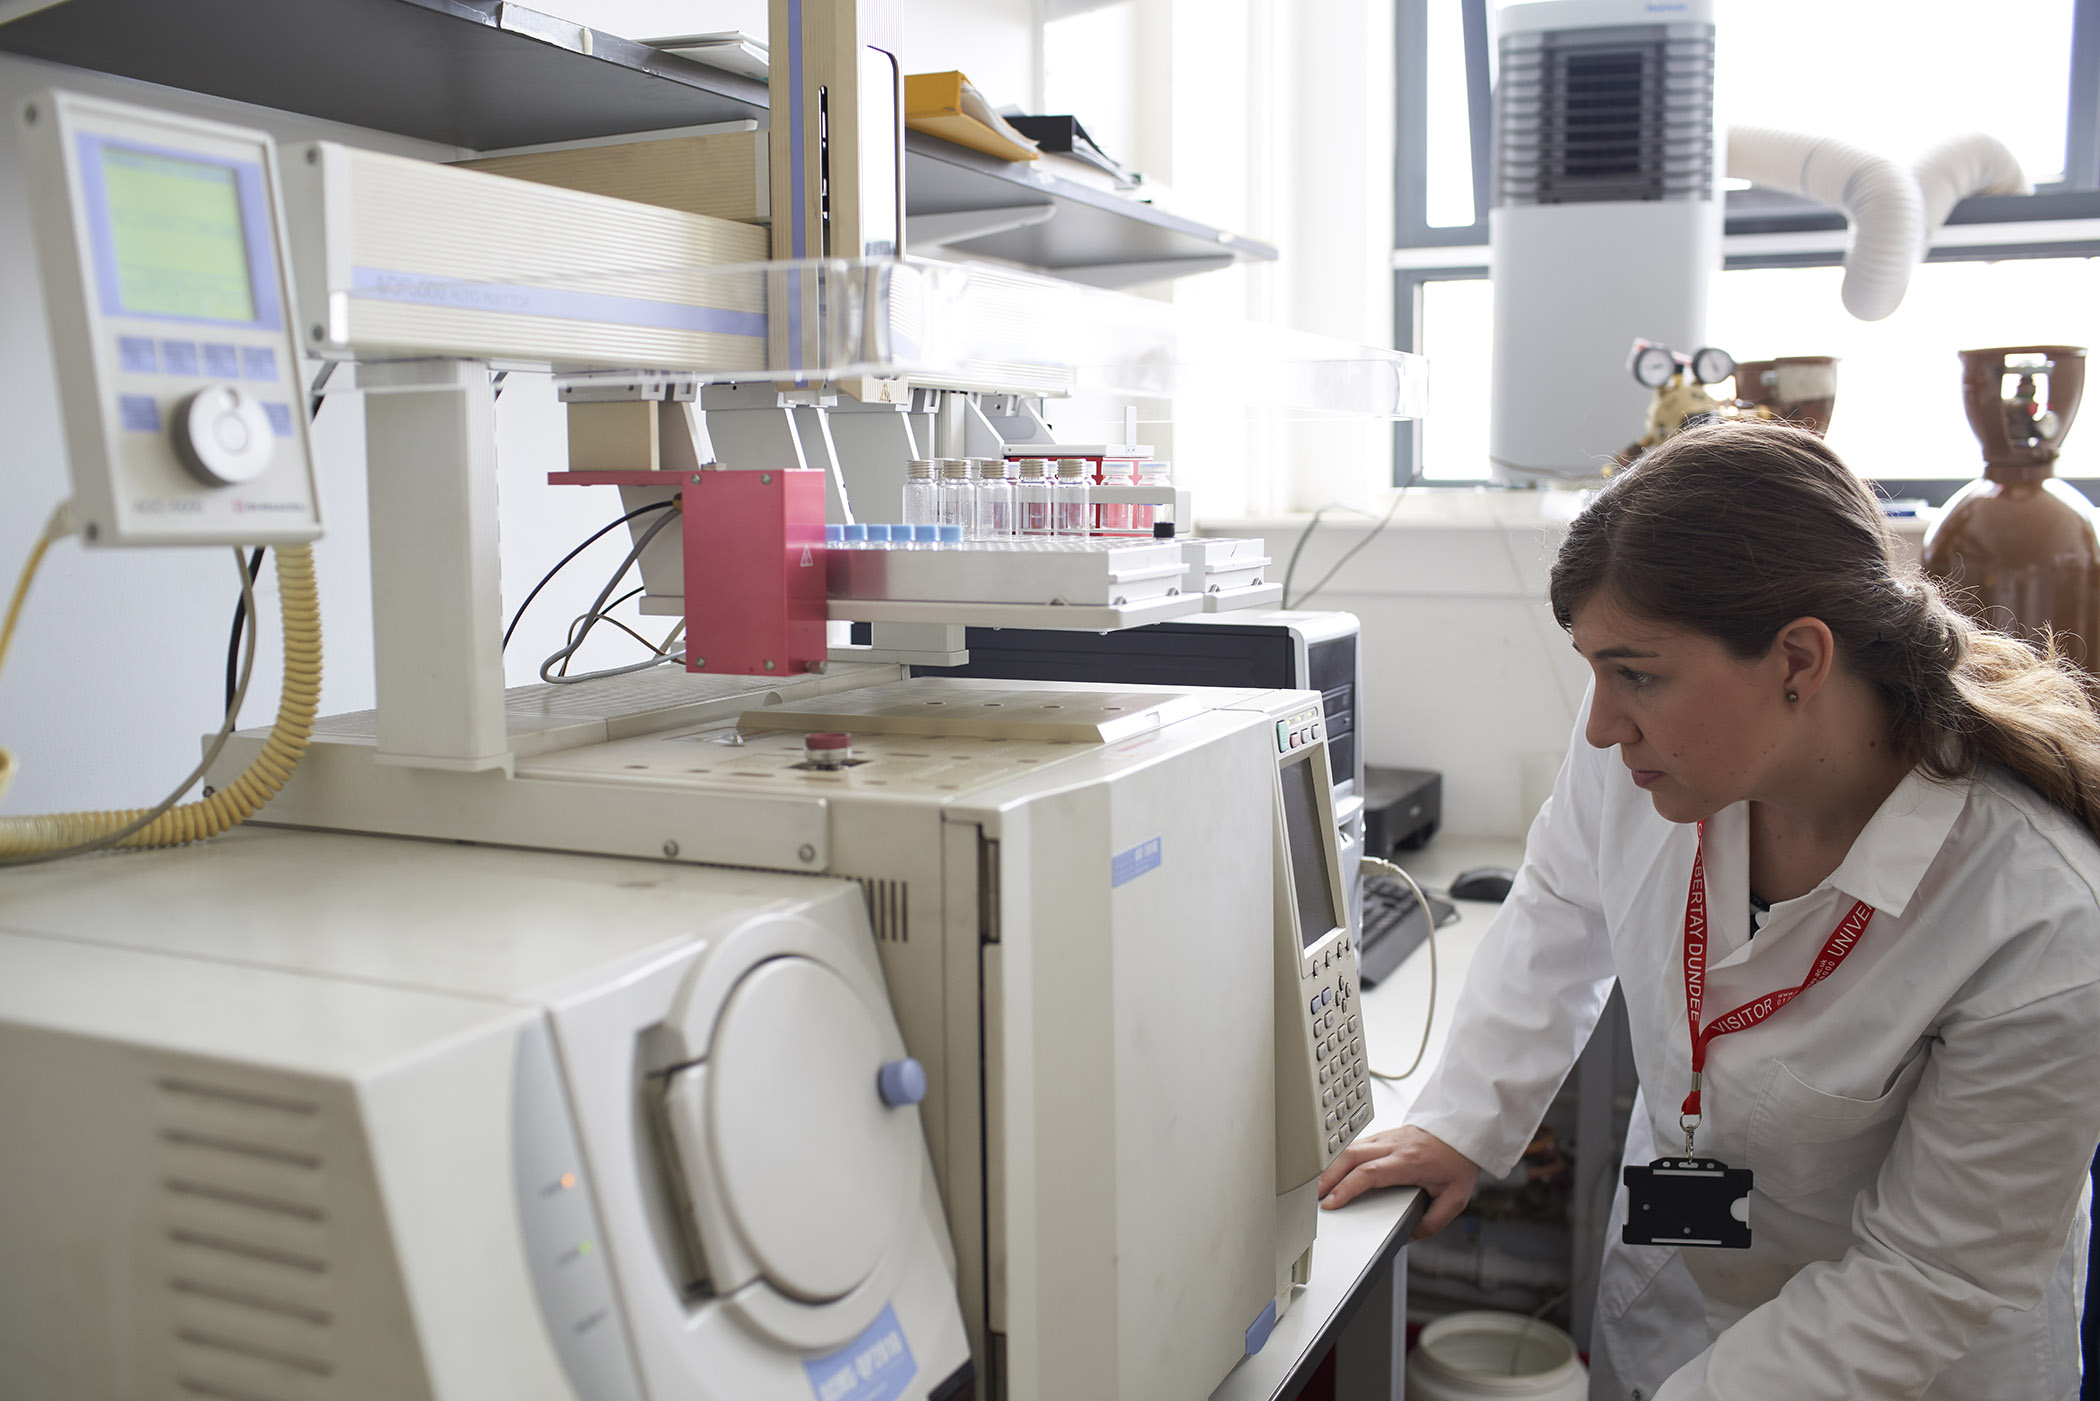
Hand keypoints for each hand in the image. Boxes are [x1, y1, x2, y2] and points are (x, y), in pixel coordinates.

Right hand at [1317, 1125, 1479, 1239]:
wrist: (1464, 1132)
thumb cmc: (1458, 1163)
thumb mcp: (1454, 1200)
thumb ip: (1431, 1223)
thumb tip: (1408, 1236)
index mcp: (1409, 1162)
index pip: (1369, 1173)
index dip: (1346, 1188)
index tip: (1332, 1202)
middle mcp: (1395, 1146)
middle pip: (1351, 1155)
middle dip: (1328, 1176)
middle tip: (1315, 1195)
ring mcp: (1388, 1137)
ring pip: (1352, 1146)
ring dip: (1332, 1166)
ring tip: (1320, 1185)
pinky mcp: (1386, 1135)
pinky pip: (1358, 1143)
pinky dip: (1343, 1157)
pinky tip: (1337, 1170)